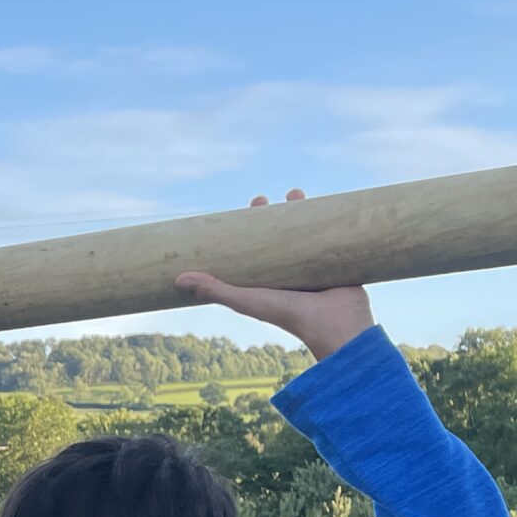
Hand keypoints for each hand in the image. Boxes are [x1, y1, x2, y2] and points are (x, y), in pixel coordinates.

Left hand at [177, 193, 374, 361]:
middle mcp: (290, 272)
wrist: (335, 324)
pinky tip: (330, 202)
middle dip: (270, 218)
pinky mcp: (338, 259)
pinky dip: (331, 220)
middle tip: (261, 200)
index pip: (251, 252)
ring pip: (305, 234)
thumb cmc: (289, 315)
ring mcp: (314, 265)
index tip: (235, 218)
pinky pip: (333, 235)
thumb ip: (215, 290)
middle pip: (277, 239)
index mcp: (268, 280)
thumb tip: (178, 279)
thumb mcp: (247, 300)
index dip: (243, 234)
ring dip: (300, 213)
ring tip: (294, 192)